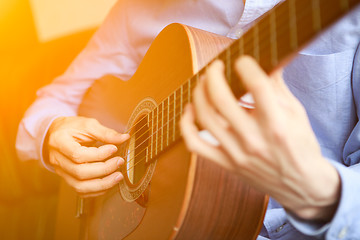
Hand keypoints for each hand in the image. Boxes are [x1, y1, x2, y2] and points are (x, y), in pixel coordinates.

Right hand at [45, 116, 128, 197]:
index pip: (78, 155)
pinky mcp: (67, 179)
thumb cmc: (72, 128)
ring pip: (80, 186)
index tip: (114, 148)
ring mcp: (61, 172)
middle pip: (80, 172)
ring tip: (118, 176)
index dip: (98, 155)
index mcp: (59, 142)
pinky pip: (81, 191)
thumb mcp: (88, 124)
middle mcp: (57, 159)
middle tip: (120, 161)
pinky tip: (109, 183)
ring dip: (102, 184)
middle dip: (104, 169)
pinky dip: (97, 190)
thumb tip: (125, 138)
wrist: (56, 133)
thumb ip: (106, 132)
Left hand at [180, 56, 339, 220]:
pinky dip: (186, 124)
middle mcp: (254, 140)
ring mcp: (237, 154)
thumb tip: (266, 60)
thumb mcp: (296, 113)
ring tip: (203, 82)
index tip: (241, 60)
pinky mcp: (226, 163)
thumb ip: (277, 86)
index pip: (256, 86)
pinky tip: (190, 109)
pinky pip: (195, 144)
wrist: (301, 185)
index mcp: (276, 124)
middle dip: (213, 75)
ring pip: (205, 118)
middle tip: (215, 66)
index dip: (245, 66)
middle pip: (222, 100)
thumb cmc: (301, 146)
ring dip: (199, 94)